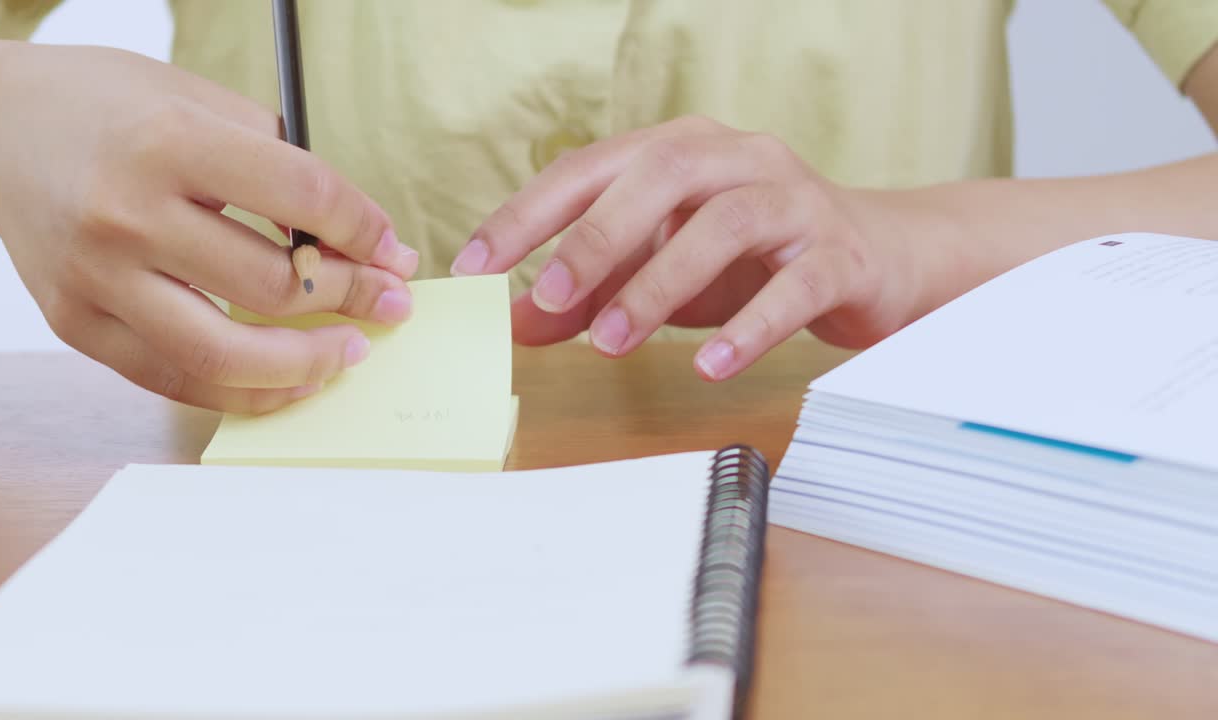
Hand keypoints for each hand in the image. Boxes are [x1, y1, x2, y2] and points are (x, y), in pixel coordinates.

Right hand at [0, 42, 418, 410]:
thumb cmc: (110, 110)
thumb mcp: (198, 99)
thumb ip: (283, 163)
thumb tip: (366, 239)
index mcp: (170, 143)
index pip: (302, 198)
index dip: (364, 230)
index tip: (390, 249)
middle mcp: (128, 214)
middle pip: (272, 285)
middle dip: (351, 298)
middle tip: (388, 302)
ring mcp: (97, 277)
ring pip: (224, 354)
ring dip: (307, 365)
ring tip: (348, 354)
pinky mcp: (76, 324)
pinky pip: (174, 378)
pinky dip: (243, 390)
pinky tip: (287, 378)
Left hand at [453, 115, 921, 380]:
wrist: (876, 258)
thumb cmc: (754, 260)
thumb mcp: (660, 272)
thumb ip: (590, 293)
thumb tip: (515, 323)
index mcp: (681, 151)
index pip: (590, 168)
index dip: (527, 214)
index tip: (473, 266)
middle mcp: (737, 159)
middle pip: (659, 177)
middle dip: (594, 239)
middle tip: (545, 299)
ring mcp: (794, 201)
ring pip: (723, 225)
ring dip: (659, 285)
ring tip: (614, 343)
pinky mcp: (840, 255)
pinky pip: (794, 286)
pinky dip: (748, 327)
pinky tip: (709, 366)